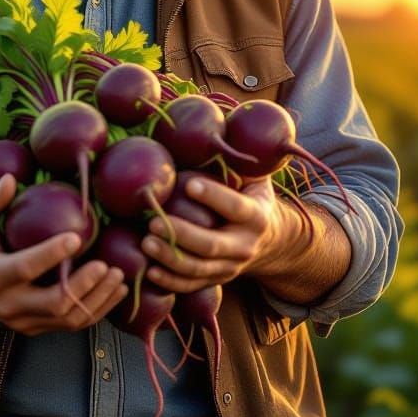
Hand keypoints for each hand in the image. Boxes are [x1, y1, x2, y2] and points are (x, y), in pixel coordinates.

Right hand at [0, 174, 127, 335]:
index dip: (50, 254)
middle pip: (53, 303)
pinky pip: (71, 325)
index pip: (24, 268)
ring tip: (117, 276)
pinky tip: (114, 291)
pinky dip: (97, 310)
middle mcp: (8, 304)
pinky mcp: (36, 328)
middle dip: (84, 285)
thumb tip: (10, 179)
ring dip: (97, 299)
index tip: (76, 236)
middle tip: (107, 265)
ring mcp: (23, 321)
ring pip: (67, 318)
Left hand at [140, 176, 295, 293]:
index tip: (188, 184)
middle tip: (153, 221)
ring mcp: (231, 267)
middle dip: (182, 234)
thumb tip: (214, 130)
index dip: (214, 196)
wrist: (271, 239)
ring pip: (199, 269)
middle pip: (212, 245)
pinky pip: (192, 286)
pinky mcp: (217, 280)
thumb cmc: (251, 194)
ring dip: (170, 259)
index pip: (235, 207)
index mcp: (257, 215)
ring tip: (146, 243)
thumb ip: (237, 161)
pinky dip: (171, 283)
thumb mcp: (254, 177)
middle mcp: (246, 245)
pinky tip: (150, 270)